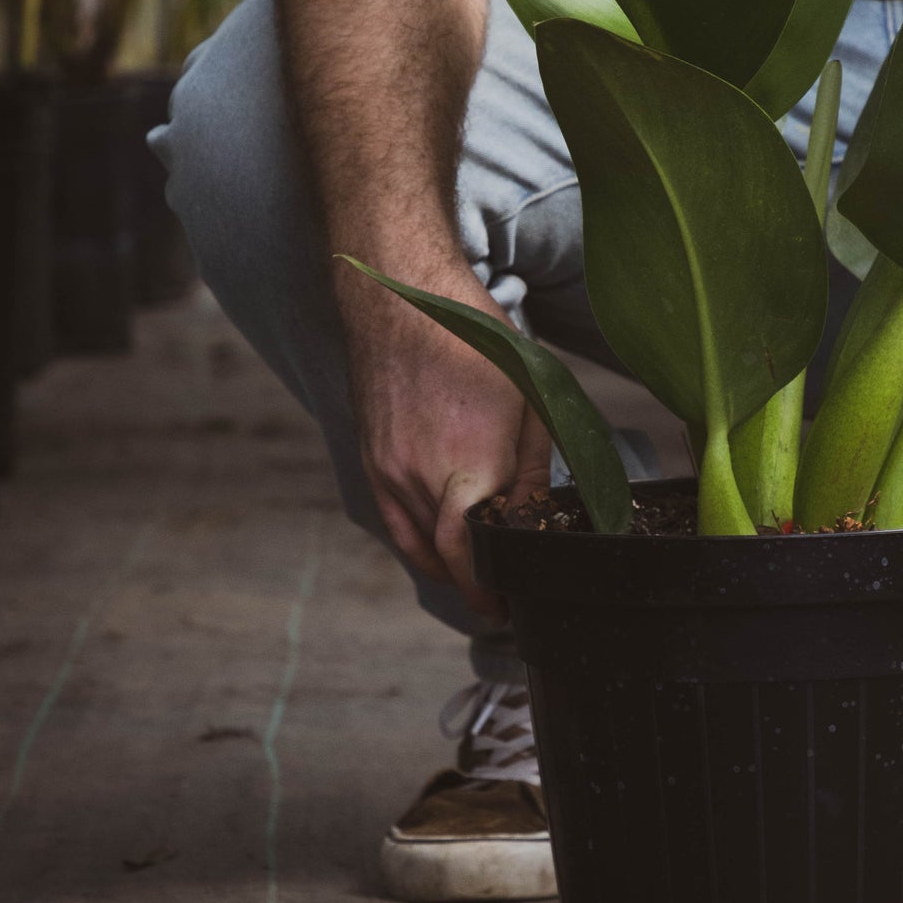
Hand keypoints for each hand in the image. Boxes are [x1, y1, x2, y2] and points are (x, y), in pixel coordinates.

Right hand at [335, 250, 549, 615]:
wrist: (399, 299)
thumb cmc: (473, 339)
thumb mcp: (530, 400)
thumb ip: (532, 469)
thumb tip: (532, 517)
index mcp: (468, 468)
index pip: (474, 557)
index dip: (491, 588)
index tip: (510, 603)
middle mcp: (421, 480)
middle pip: (445, 561)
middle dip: (473, 588)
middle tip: (498, 603)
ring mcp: (388, 473)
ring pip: (417, 545)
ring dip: (446, 568)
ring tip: (475, 580)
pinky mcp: (370, 461)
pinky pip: (393, 522)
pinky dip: (417, 544)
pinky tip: (439, 550)